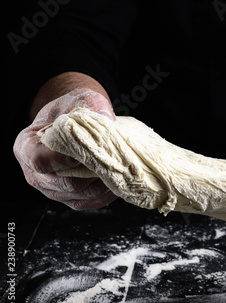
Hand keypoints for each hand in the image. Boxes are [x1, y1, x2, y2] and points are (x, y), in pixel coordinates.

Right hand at [14, 88, 117, 209]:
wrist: (74, 122)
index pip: (40, 160)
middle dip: (91, 174)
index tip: (84, 153)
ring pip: (79, 196)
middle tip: (114, 164)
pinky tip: (118, 183)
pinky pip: (88, 203)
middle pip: (63, 183)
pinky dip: (105, 196)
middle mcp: (35, 173)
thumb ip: (91, 106)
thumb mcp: (79, 100)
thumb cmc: (71, 110)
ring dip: (102, 187)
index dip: (62, 159)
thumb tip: (108, 119)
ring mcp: (52, 189)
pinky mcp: (70, 198)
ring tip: (121, 173)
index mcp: (26, 147)